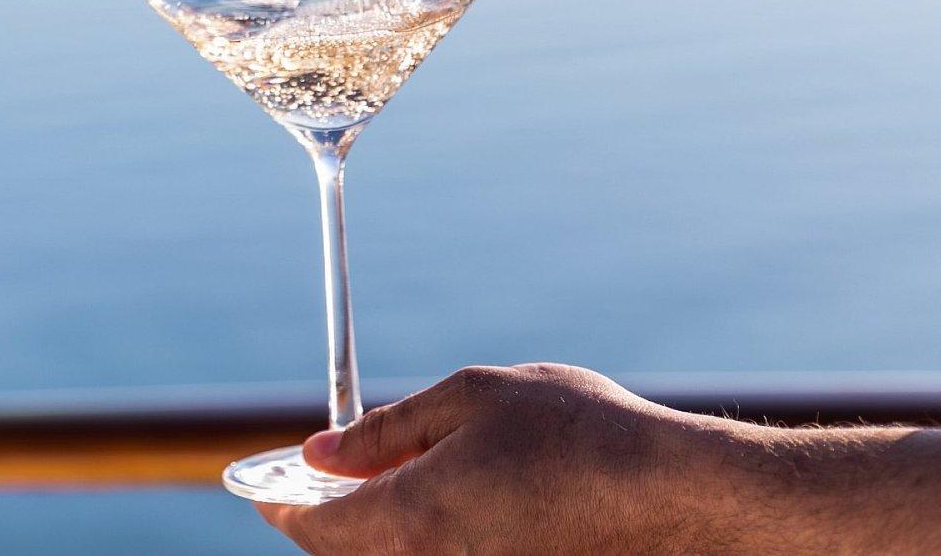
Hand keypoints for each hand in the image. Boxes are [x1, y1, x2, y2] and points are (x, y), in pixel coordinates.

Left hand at [258, 364, 747, 555]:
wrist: (676, 497)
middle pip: (344, 555)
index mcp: (411, 519)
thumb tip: (321, 454)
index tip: (264, 485)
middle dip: (322, 521)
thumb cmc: (577, 433)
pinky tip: (441, 504)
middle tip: (321, 481)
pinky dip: (418, 539)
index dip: (281, 505)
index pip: (313, 528)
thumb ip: (386, 431)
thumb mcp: (472, 399)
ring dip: (373, 531)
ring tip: (386, 484)